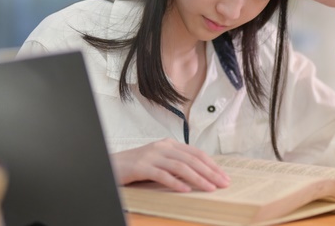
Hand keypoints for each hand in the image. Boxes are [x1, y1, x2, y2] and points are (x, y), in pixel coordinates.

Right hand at [111, 138, 230, 191]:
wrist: (111, 165)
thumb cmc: (137, 166)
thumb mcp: (160, 161)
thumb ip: (176, 164)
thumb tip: (200, 175)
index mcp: (169, 144)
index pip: (196, 153)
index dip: (212, 165)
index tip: (224, 176)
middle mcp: (162, 147)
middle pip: (192, 159)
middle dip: (210, 172)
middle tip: (223, 183)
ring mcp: (152, 156)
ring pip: (180, 166)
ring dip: (198, 178)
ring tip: (209, 188)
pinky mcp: (141, 167)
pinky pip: (162, 175)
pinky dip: (175, 182)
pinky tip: (186, 190)